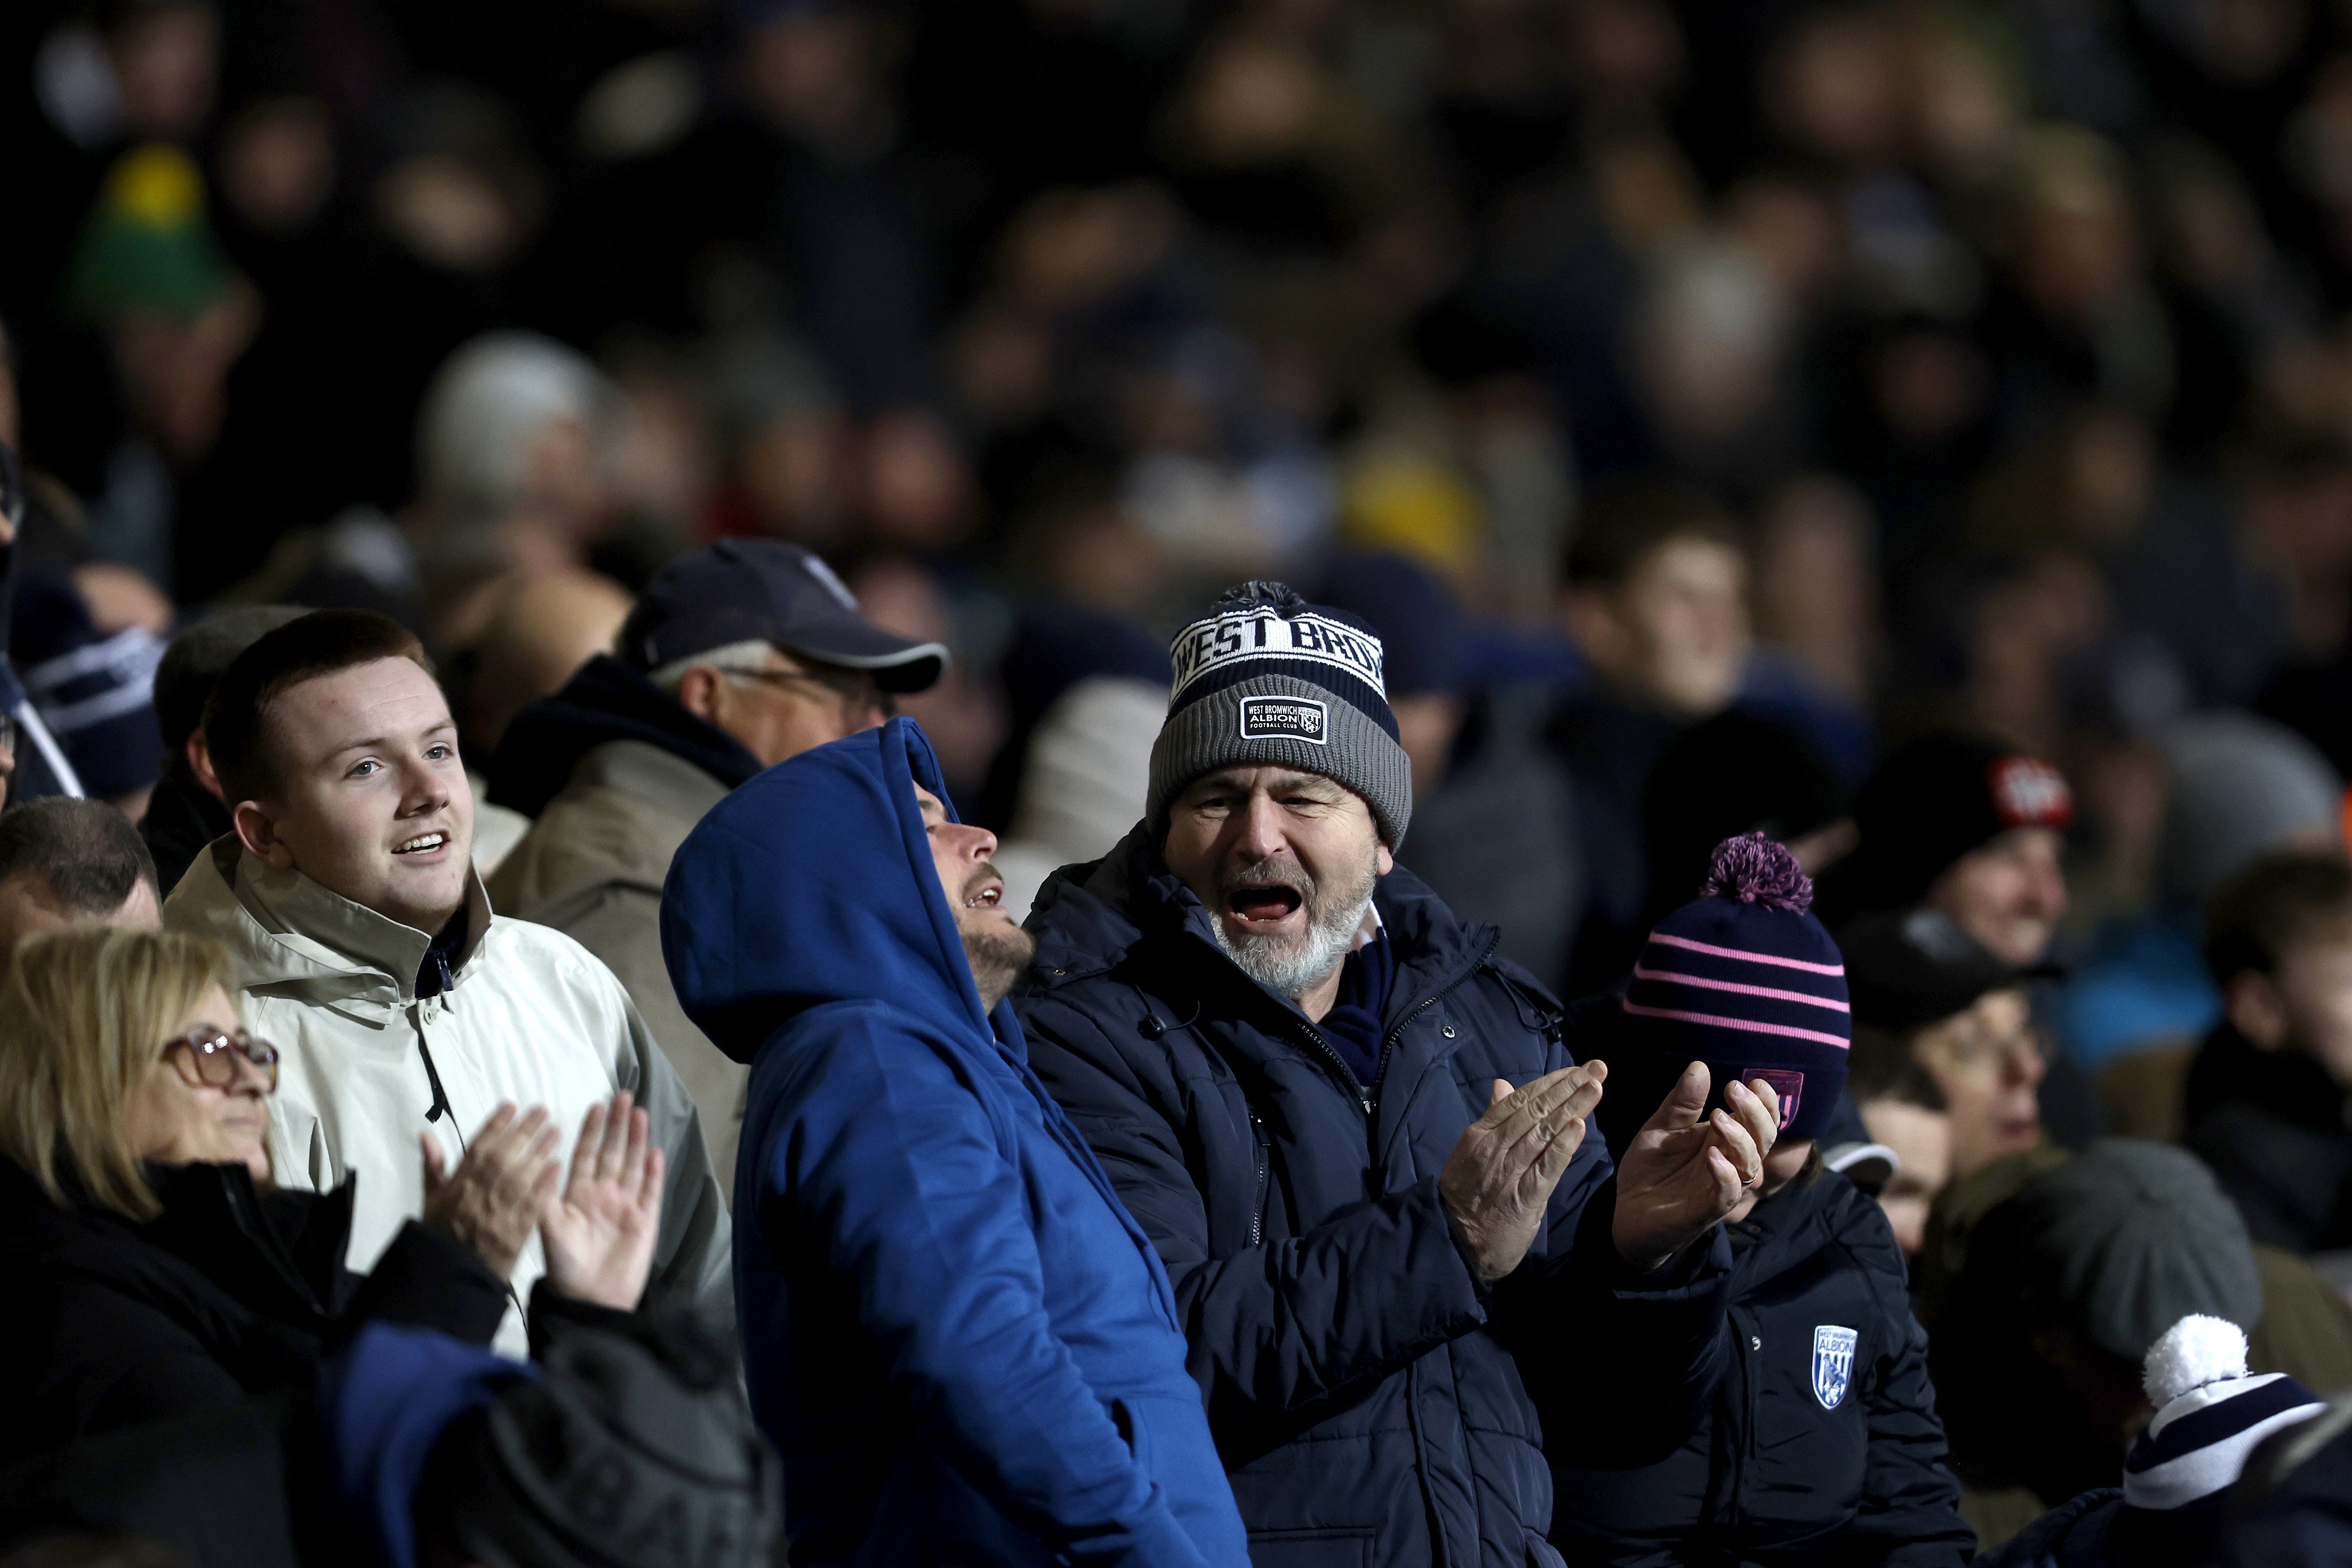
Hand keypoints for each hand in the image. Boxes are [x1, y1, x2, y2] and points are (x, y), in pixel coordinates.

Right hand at [422, 1103, 559, 1280]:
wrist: (453, 1271)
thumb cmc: (441, 1232)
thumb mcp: (431, 1198)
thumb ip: (433, 1164)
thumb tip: (425, 1133)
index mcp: (463, 1176)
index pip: (483, 1141)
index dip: (499, 1122)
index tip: (512, 1106)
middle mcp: (486, 1184)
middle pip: (510, 1149)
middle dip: (527, 1128)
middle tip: (543, 1111)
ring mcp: (505, 1203)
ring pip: (527, 1169)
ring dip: (542, 1148)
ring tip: (555, 1132)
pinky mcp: (521, 1222)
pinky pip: (538, 1196)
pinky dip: (547, 1180)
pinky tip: (558, 1166)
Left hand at [540, 1092, 665, 1310]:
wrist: (589, 1299)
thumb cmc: (564, 1266)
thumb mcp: (547, 1228)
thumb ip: (546, 1196)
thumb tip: (545, 1162)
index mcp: (578, 1195)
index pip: (586, 1154)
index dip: (592, 1130)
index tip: (596, 1105)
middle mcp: (603, 1195)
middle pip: (613, 1153)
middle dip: (618, 1125)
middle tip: (623, 1096)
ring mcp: (626, 1206)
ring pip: (632, 1165)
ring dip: (636, 1140)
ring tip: (640, 1113)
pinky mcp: (645, 1221)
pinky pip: (651, 1191)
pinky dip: (653, 1172)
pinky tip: (655, 1152)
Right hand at [1438, 1063, 1606, 1283]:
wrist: (1455, 1242)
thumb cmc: (1467, 1197)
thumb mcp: (1472, 1151)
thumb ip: (1492, 1119)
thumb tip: (1502, 1084)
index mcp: (1481, 1134)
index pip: (1520, 1099)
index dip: (1551, 1082)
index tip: (1576, 1069)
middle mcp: (1495, 1148)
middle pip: (1536, 1110)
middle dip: (1568, 1087)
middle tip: (1596, 1069)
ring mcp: (1509, 1172)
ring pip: (1544, 1132)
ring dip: (1572, 1107)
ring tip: (1595, 1087)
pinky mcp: (1524, 1197)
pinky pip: (1547, 1167)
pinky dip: (1563, 1145)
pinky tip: (1579, 1126)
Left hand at [1611, 1063, 1778, 1272]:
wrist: (1625, 1210)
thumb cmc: (1650, 1169)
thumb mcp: (1660, 1128)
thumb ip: (1681, 1103)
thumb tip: (1700, 1066)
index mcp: (1723, 1139)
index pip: (1760, 1120)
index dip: (1765, 1102)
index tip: (1752, 1082)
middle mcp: (1729, 1161)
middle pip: (1763, 1138)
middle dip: (1755, 1112)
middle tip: (1733, 1090)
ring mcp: (1719, 1186)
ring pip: (1750, 1164)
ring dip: (1740, 1139)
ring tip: (1717, 1118)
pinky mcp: (1706, 1210)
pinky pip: (1728, 1194)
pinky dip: (1725, 1174)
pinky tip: (1713, 1156)